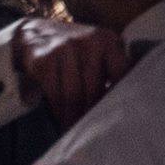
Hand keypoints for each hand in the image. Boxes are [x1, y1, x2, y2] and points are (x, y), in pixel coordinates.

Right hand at [11, 19, 128, 127]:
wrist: (35, 31)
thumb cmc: (75, 49)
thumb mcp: (98, 49)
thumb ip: (113, 69)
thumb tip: (129, 103)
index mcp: (107, 41)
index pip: (122, 72)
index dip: (120, 96)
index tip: (118, 117)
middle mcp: (88, 42)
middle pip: (94, 90)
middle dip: (92, 115)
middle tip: (92, 132)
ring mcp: (64, 49)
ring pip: (73, 95)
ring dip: (73, 116)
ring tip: (74, 129)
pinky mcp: (43, 59)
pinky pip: (53, 93)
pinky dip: (56, 109)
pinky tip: (59, 116)